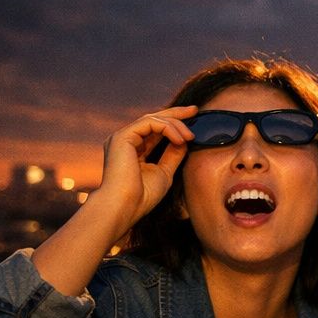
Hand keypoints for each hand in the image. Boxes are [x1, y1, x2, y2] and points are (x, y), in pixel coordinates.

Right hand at [93, 106, 197, 233]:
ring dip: (175, 124)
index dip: (174, 122)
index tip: (194, 118)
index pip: (155, 129)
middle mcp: (125, 141)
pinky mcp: (122, 137)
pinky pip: (149, 123)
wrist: (125, 207)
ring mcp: (121, 137)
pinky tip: (180, 140)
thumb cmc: (142, 196)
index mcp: (132, 149)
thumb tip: (185, 141)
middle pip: (153, 118)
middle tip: (195, 110)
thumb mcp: (164, 172)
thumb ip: (173, 155)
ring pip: (152, 118)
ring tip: (190, 137)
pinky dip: (167, 128)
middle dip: (175, 113)